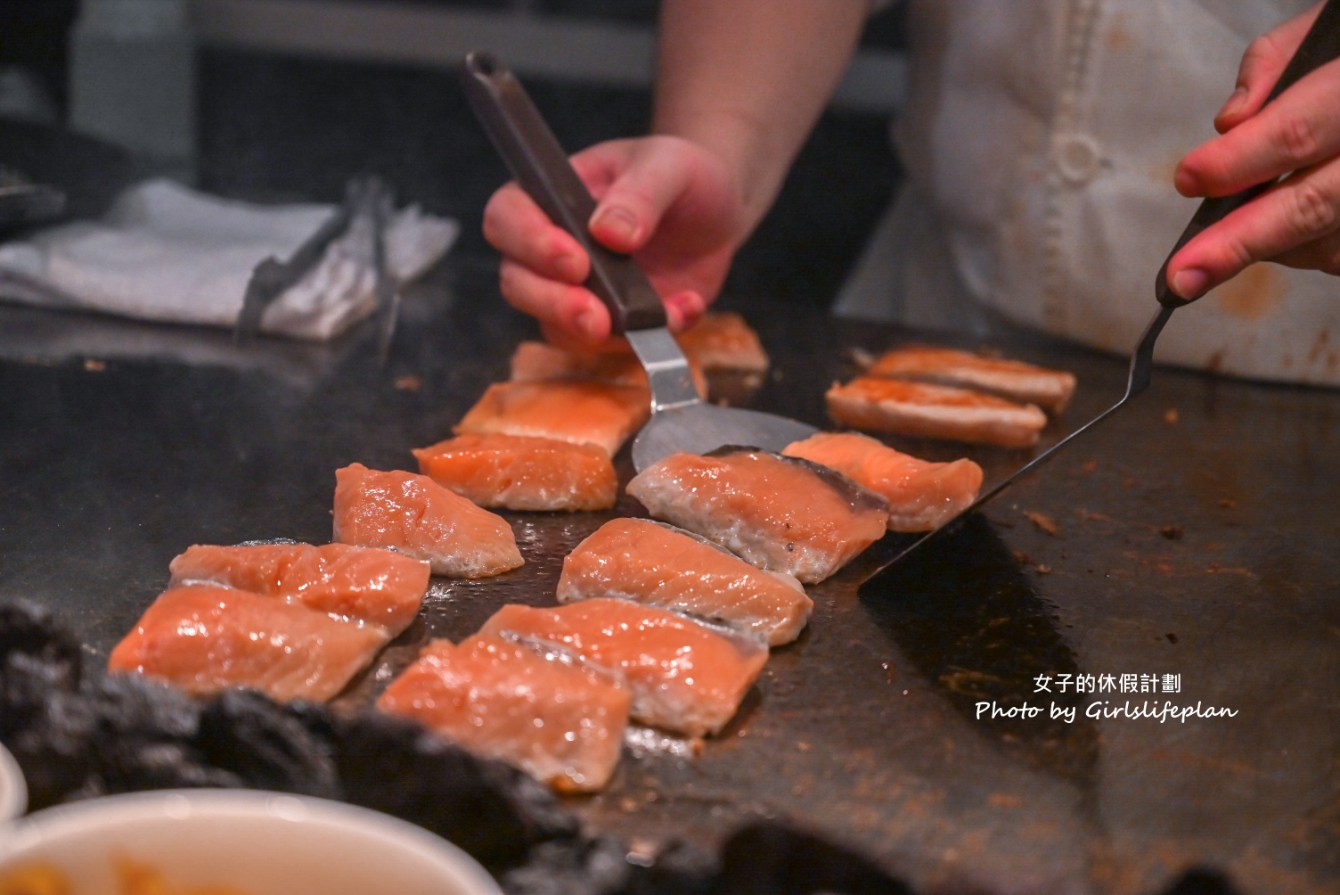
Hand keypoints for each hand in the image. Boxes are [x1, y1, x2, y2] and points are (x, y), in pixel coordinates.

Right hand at [482, 135, 745, 348]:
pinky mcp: (608, 322)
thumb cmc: (680, 175)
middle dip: (552, 303)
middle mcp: (549, 247)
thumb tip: (610, 233)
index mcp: (550, 196)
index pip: (506, 217)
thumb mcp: (668, 165)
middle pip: (516, 282)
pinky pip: (609, 345)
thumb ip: (640, 193)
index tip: (576, 260)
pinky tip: (684, 308)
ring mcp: (575, 290)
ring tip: (640, 322)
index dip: (529, 243)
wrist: (715, 213)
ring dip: (588, 334)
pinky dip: (645, 337)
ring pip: (552, 324)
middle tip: (595, 314)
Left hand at [1167, 2, 1339, 299]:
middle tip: (1183, 276)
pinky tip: (1280, 226)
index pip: (1297, 134)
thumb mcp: (1316, 35)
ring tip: (1235, 229)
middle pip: (1313, 206)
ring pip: (1325, 241)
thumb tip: (1229, 124)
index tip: (1186, 180)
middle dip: (1239, 244)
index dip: (1237, 162)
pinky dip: (1301, 248)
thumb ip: (1269, 69)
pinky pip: (1337, 252)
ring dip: (1269, 245)